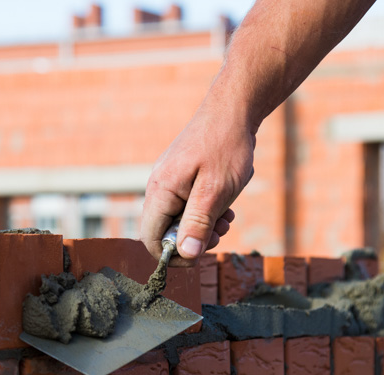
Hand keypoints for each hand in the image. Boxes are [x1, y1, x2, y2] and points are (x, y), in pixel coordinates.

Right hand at [140, 101, 254, 265]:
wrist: (233, 110)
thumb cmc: (225, 147)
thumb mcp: (215, 192)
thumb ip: (197, 224)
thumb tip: (185, 255)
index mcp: (160, 191)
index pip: (150, 238)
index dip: (171, 255)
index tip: (198, 255)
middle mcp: (159, 187)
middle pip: (165, 231)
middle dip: (193, 239)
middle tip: (219, 232)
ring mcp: (170, 181)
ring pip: (179, 219)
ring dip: (203, 226)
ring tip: (226, 217)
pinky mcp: (182, 177)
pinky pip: (188, 205)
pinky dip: (206, 211)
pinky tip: (225, 205)